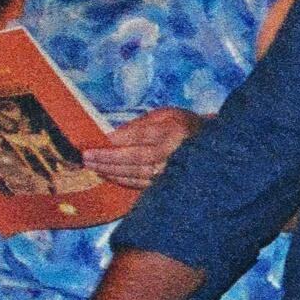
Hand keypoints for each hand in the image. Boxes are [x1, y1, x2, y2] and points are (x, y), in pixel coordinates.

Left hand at [76, 108, 200, 188]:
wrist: (213, 148)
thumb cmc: (184, 126)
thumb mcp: (166, 115)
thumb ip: (142, 123)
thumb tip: (114, 135)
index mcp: (174, 131)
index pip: (142, 136)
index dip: (119, 139)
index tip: (98, 141)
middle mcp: (174, 153)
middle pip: (137, 157)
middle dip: (109, 158)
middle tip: (87, 157)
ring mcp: (172, 171)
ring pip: (137, 173)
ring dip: (112, 171)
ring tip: (92, 166)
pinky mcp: (168, 184)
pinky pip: (142, 184)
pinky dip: (123, 180)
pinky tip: (109, 175)